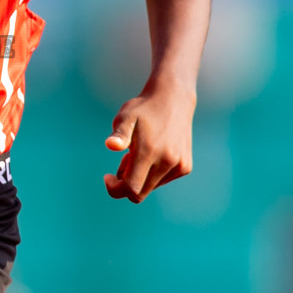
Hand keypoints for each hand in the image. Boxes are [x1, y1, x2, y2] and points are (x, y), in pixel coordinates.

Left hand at [104, 79, 195, 202]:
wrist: (174, 99)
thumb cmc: (144, 109)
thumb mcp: (126, 117)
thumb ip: (119, 134)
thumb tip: (111, 145)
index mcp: (149, 152)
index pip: (130, 188)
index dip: (115, 189)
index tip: (107, 177)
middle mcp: (167, 162)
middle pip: (140, 193)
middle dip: (126, 182)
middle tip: (124, 160)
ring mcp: (178, 166)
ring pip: (150, 187)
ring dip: (140, 177)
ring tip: (139, 153)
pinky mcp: (185, 167)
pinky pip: (162, 181)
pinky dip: (152, 174)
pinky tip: (152, 153)